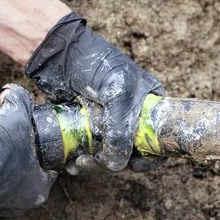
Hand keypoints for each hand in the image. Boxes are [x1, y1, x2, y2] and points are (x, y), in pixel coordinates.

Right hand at [0, 84, 55, 215]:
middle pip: (25, 165)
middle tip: (7, 130)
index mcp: (38, 190)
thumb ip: (19, 98)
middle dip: (17, 145)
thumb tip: (10, 92)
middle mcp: (20, 203)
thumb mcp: (14, 116)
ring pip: (4, 171)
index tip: (31, 129)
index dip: (41, 142)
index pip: (49, 163)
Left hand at [25, 13, 164, 170]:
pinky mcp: (86, 127)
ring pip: (108, 155)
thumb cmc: (96, 65)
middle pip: (131, 153)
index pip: (159, 139)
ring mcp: (107, 123)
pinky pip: (88, 151)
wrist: (60, 53)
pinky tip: (71, 163)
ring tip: (79, 163)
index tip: (134, 165)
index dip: (151, 157)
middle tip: (97, 162)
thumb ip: (121, 129)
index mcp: (149, 105)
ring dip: (95, 164)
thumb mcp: (118, 94)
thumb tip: (117, 165)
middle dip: (115, 162)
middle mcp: (131, 116)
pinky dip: (81, 160)